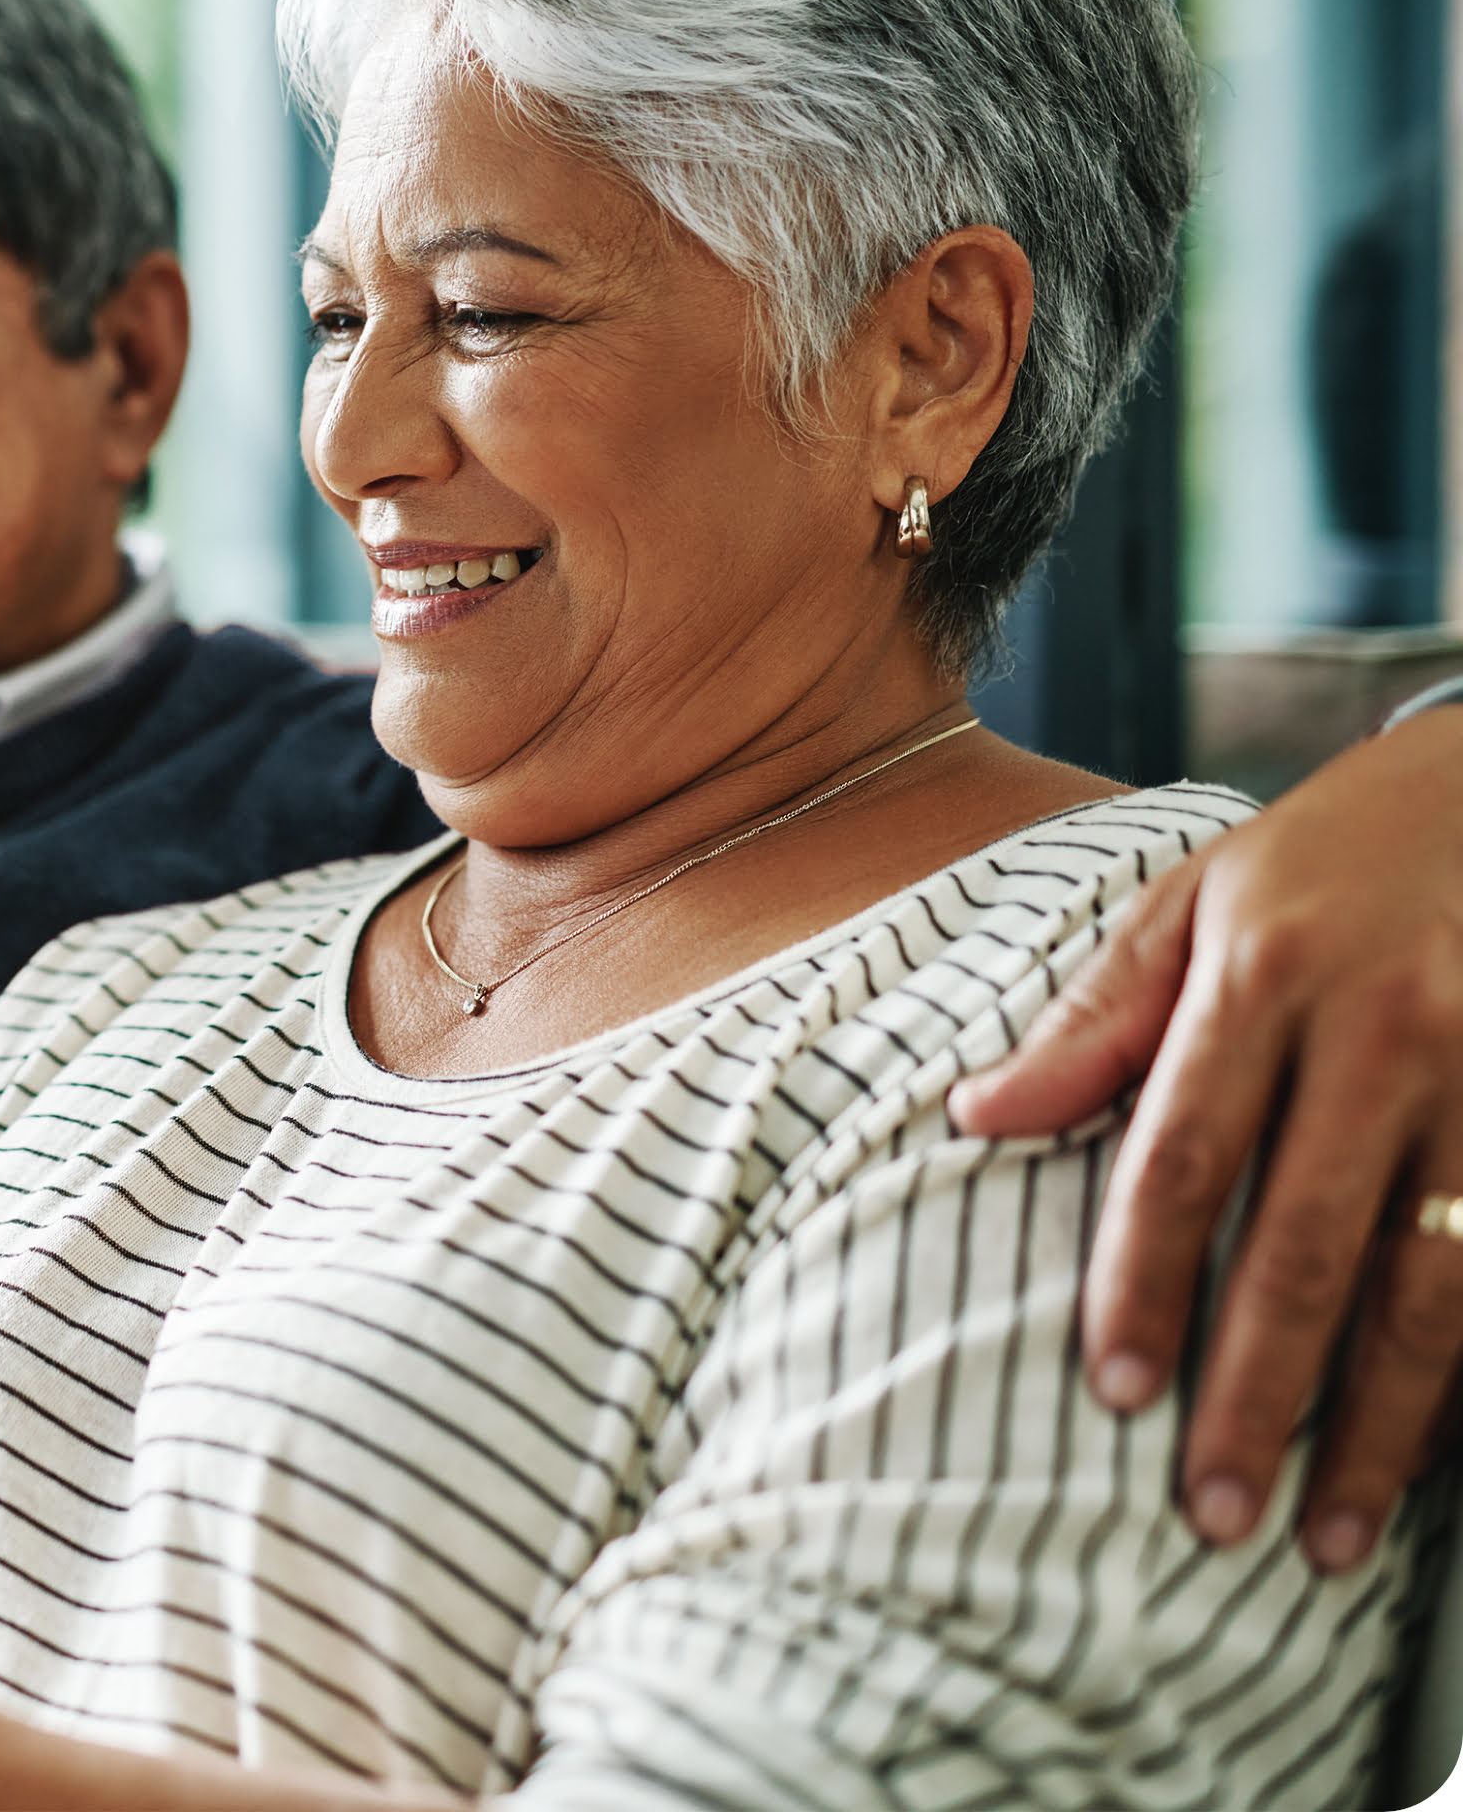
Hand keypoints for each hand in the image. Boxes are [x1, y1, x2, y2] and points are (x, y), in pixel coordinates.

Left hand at [952, 709, 1462, 1570]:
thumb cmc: (1332, 858)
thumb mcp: (1198, 900)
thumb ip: (1097, 1021)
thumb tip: (974, 1115)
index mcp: (1269, 973)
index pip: (1183, 1155)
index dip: (1143, 1280)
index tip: (1110, 1391)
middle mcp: (1390, 1031)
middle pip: (1309, 1244)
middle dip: (1257, 1393)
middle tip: (1212, 1513)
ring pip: (1433, 1286)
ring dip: (1381, 1426)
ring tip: (1327, 1533)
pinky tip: (1428, 1457)